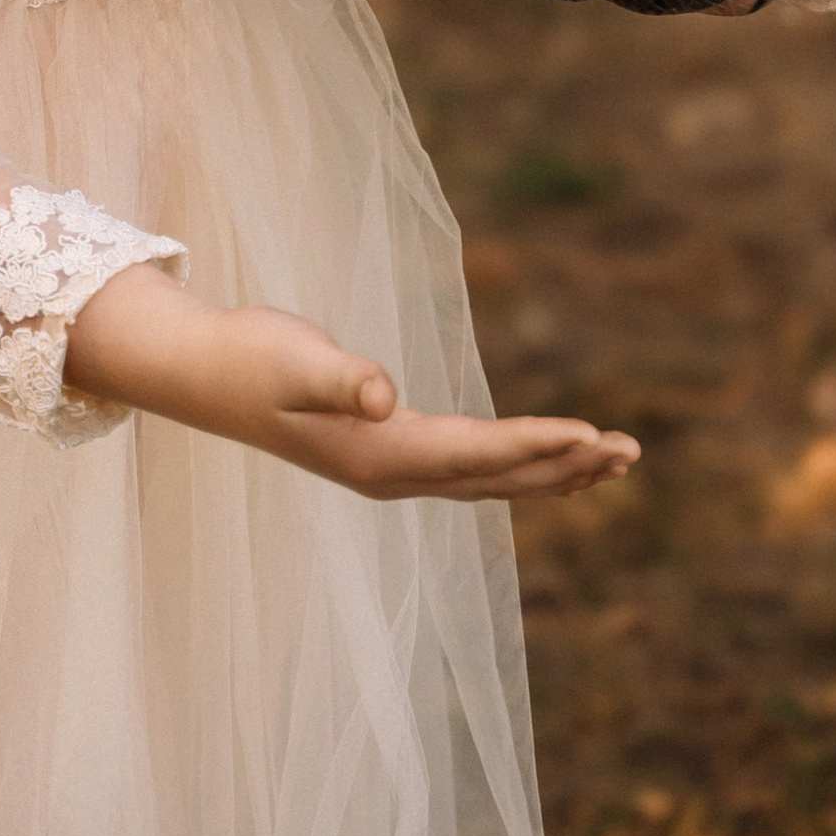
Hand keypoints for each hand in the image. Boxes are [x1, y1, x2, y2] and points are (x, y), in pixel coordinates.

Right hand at [62, 261, 639, 501]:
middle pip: (497, 478)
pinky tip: (542, 460)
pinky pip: (469, 467)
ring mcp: (390, 469)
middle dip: (567, 467)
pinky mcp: (385, 452)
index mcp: (380, 456)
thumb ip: (341, 378)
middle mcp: (393, 473)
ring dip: (552, 470)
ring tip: (611, 459)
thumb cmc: (250, 356)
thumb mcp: (296, 358)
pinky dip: (515, 463)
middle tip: (632, 452)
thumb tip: (384, 395)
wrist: (203, 373)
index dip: (537, 446)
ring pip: (489, 478)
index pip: (477, 455)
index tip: (594, 437)